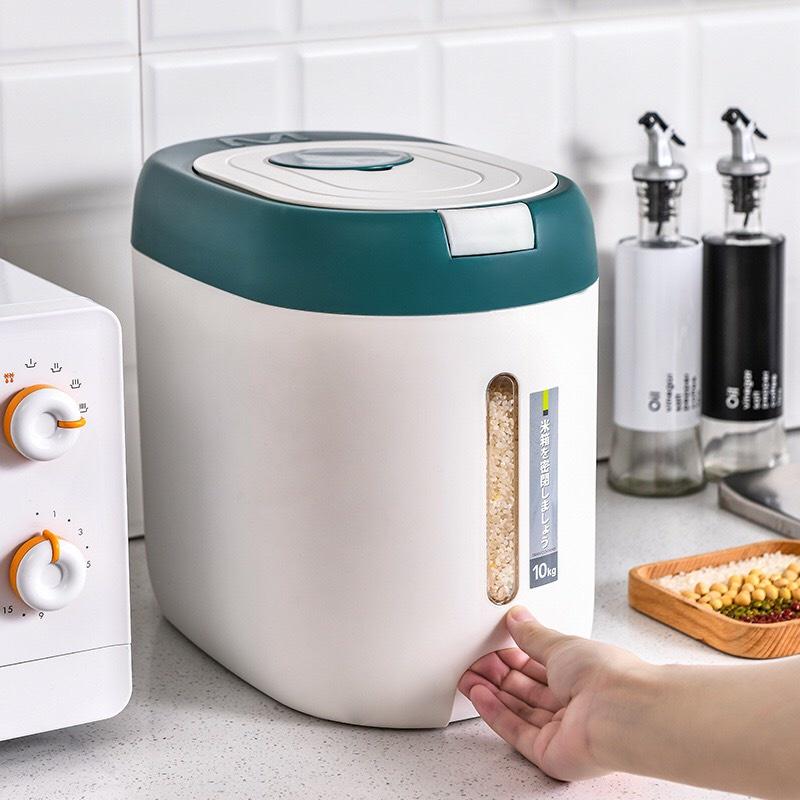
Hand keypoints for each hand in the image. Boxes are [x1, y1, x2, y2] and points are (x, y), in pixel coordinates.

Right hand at [458, 606, 647, 781]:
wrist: (619, 711)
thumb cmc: (605, 676)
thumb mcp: (561, 644)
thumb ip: (533, 634)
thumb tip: (517, 619)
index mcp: (580, 675)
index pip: (538, 665)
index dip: (513, 655)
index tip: (490, 645)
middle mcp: (572, 704)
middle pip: (525, 690)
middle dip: (497, 674)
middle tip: (473, 661)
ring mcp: (561, 731)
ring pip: (517, 711)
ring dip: (491, 693)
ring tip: (468, 677)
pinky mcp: (550, 753)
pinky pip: (516, 732)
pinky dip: (495, 714)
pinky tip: (479, 696)